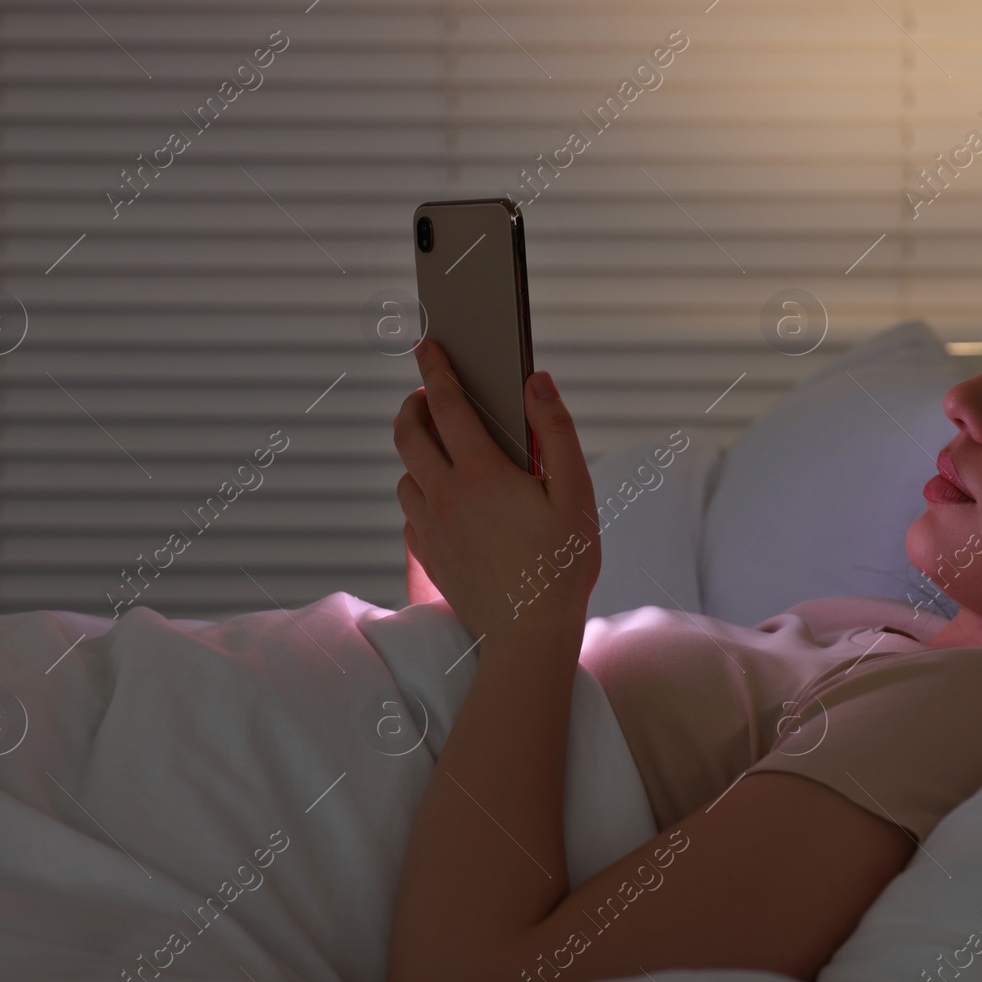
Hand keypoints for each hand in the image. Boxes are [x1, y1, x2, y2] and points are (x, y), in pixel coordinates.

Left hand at [393, 338, 600, 642]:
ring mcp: (431, 529)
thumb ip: (555, 432)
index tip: (428, 344)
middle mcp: (445, 496)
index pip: (447, 405)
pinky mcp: (428, 557)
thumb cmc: (562, 566)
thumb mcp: (575, 493)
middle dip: (414, 405)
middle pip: (409, 434)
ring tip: (442, 449)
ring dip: (417, 453)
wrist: (529, 636)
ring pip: (405, 475)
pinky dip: (419, 495)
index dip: (437, 369)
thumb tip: (536, 381)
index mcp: (482, 474)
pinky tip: (442, 499)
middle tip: (429, 395)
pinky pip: (409, 514)